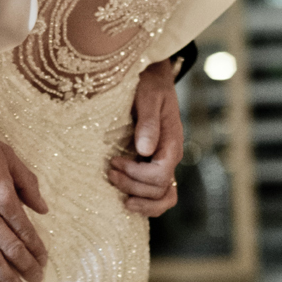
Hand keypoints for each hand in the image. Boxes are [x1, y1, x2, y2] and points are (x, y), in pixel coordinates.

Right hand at [0, 121, 48, 281]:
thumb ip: (27, 182)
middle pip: (11, 247)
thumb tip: (42, 209)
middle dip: (27, 266)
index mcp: (2, 195)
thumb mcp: (7, 156)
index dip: (37, 247)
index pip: (25, 229)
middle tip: (37, 278)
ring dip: (6, 276)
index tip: (44, 259)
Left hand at [108, 59, 182, 217]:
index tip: (114, 161)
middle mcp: (171, 157)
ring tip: (118, 192)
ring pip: (162, 198)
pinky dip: (145, 202)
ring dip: (140, 200)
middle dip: (131, 185)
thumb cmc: (149, 84)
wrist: (152, 79)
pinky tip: (127, 199)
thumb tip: (144, 150)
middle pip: (158, 189)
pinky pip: (158, 194)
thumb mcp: (148, 96)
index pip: (160, 174)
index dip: (136, 174)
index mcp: (172, 142)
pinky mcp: (154, 166)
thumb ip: (148, 122)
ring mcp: (164, 163)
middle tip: (109, 172)